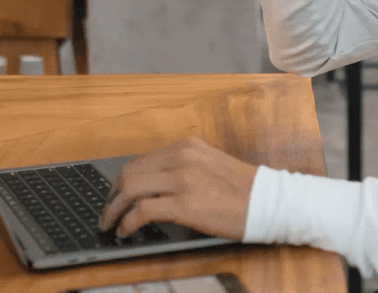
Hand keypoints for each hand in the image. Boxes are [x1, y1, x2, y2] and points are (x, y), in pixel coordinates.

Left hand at [96, 136, 259, 239]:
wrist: (269, 202)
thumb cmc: (243, 189)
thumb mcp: (209, 164)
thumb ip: (182, 167)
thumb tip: (153, 185)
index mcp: (186, 146)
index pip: (140, 160)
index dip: (122, 181)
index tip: (115, 195)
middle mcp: (181, 157)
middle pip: (129, 173)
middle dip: (112, 195)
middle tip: (108, 212)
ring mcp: (182, 180)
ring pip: (130, 190)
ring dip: (113, 210)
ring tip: (111, 224)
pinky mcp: (185, 205)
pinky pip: (142, 212)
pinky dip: (127, 223)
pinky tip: (126, 231)